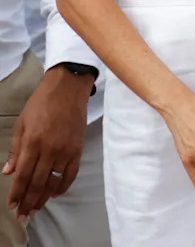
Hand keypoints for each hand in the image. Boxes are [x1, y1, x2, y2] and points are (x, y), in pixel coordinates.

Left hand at [2, 66, 92, 220]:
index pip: (22, 176)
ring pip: (53, 182)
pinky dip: (63, 186)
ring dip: (44, 198)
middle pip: (37, 183)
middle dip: (28, 202)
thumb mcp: (22, 122)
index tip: (12, 205)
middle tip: (23, 215)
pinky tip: (55, 193)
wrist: (68, 87)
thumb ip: (16, 149)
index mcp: (32, 142)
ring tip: (37, 208)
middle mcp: (49, 149)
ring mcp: (66, 150)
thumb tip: (9, 171)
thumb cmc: (42, 102)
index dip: (16, 194)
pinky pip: (71, 174)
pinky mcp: (78, 149)